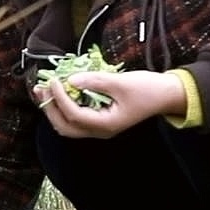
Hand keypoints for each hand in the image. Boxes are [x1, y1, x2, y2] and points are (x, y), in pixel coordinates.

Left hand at [32, 69, 185, 138]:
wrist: (168, 96)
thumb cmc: (148, 89)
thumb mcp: (121, 82)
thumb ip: (95, 81)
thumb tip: (70, 79)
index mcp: (106, 124)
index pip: (73, 115)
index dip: (60, 98)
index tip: (53, 80)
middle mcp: (100, 130)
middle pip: (65, 126)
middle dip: (50, 107)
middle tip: (41, 87)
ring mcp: (100, 127)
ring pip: (69, 125)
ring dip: (54, 108)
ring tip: (44, 89)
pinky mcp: (101, 119)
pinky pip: (76, 118)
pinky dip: (65, 106)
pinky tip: (60, 91)